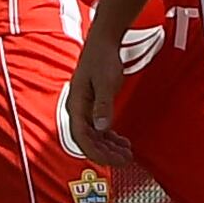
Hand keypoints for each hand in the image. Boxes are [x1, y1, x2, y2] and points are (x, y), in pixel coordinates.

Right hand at [68, 26, 132, 163]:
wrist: (103, 41)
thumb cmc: (102, 58)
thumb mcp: (106, 82)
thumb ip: (103, 105)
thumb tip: (100, 127)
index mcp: (76, 106)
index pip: (82, 138)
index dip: (97, 153)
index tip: (114, 161)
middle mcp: (77, 110)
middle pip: (88, 141)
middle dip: (107, 153)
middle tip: (126, 160)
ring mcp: (85, 109)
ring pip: (94, 137)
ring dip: (109, 147)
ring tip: (127, 153)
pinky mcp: (93, 106)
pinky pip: (99, 128)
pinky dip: (110, 137)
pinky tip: (122, 142)